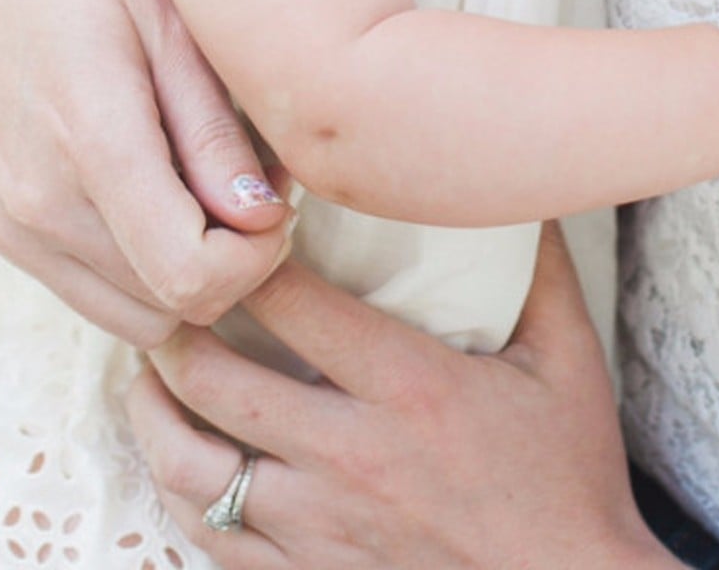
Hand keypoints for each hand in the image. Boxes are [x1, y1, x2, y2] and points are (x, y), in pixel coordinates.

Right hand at [0, 0, 293, 346]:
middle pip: (166, 310)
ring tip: (206, 185)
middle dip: (230, 267)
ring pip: (125, 316)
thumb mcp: (167, 18)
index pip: (191, 279)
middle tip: (252, 188)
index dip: (257, 258)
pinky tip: (156, 189)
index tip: (279, 201)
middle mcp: (33, 206)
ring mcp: (2, 225)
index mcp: (89, 145)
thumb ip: (212, 127)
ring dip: (181, 274)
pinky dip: (133, 266)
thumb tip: (262, 219)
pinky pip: (82, 288)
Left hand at [130, 226, 673, 567]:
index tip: (233, 223)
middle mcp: (350, 457)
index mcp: (408, 388)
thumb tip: (518, 184)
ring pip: (192, 469)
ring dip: (155, 415)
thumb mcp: (567, 360)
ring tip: (147, 374)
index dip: (246, 258)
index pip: (292, 305)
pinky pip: (212, 540)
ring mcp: (320, 530)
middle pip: (216, 381)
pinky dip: (181, 494)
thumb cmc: (571, 478)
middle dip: (173, 329)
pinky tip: (179, 461)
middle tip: (161, 291)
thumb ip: (540, 269)